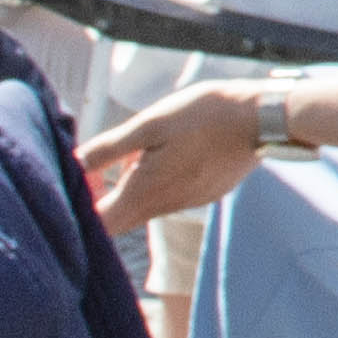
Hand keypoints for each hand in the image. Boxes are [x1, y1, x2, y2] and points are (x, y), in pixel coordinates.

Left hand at [79, 85, 267, 230]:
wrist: (265, 119)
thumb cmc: (205, 115)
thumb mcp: (149, 124)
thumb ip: (108, 148)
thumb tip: (71, 163)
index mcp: (144, 191)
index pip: (97, 223)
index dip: (77, 208)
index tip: (77, 181)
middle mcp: (163, 206)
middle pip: (116, 221)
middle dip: (98, 199)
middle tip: (96, 168)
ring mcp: (186, 202)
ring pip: (141, 209)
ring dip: (126, 189)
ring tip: (135, 153)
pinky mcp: (203, 194)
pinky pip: (166, 199)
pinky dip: (153, 184)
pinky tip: (165, 154)